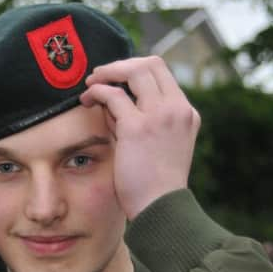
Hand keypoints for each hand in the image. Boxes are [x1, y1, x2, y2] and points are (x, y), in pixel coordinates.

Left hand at [80, 56, 200, 219]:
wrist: (160, 207)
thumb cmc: (153, 184)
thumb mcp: (155, 145)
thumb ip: (139, 120)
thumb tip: (112, 101)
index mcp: (185, 113)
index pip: (162, 73)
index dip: (135, 69)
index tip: (115, 79)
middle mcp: (176, 109)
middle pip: (150, 64)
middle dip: (120, 65)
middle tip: (98, 75)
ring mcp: (159, 116)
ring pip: (133, 71)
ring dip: (106, 73)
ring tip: (89, 84)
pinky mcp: (137, 127)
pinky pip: (112, 95)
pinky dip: (96, 91)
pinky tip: (86, 99)